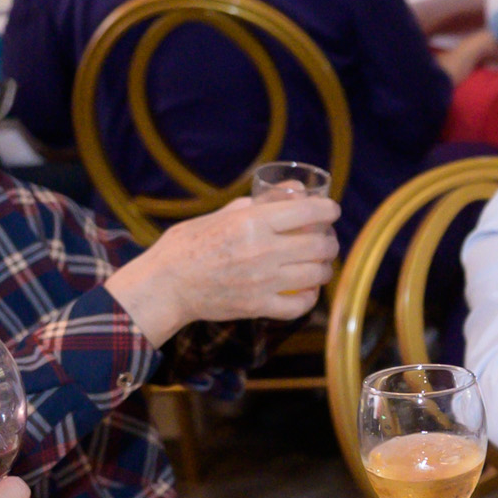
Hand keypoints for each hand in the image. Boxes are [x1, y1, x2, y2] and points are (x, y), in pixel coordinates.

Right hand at [112, 189, 341, 340]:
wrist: (165, 286)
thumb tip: (292, 190)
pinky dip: (309, 298)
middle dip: (330, 241)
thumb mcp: (220, 215)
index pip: (309, 211)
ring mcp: (263, 281)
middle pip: (320, 245)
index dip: (329, 210)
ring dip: (324, 268)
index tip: (332, 211)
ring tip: (319, 264)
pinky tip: (306, 290)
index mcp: (252, 222)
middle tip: (326, 240)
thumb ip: (257, 204)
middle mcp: (262, 251)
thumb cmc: (188, 245)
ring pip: (317, 275)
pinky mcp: (258, 307)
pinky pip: (300, 305)